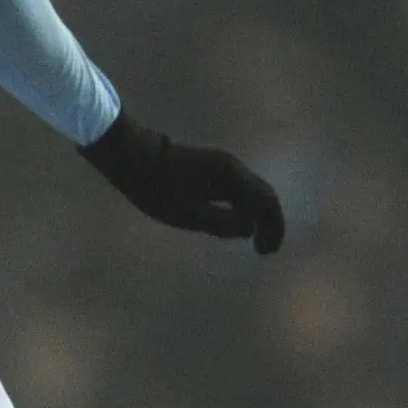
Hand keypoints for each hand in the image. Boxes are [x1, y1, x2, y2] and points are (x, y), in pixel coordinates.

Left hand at [80, 114, 285, 253]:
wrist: (134, 156)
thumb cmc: (157, 188)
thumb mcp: (188, 214)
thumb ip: (222, 223)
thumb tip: (249, 228)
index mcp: (231, 176)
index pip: (266, 202)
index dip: (272, 227)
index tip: (266, 252)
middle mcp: (233, 167)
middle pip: (264, 195)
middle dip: (269, 223)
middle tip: (264, 251)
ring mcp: (224, 164)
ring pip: (253, 191)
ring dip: (258, 216)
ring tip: (255, 240)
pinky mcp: (213, 166)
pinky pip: (240, 189)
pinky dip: (245, 207)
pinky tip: (238, 222)